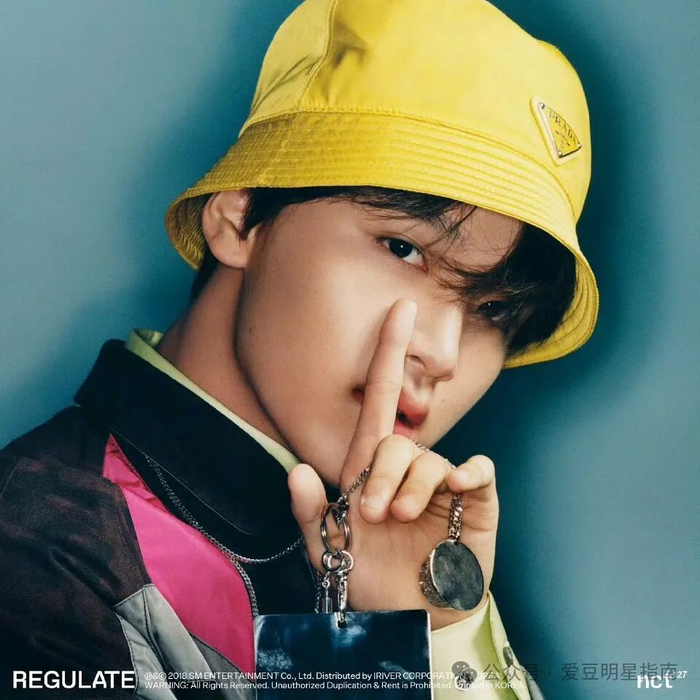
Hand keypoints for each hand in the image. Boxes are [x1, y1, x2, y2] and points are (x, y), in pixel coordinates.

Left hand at [288, 299, 498, 629]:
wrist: (410, 619)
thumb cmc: (368, 579)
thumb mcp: (327, 550)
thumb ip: (310, 513)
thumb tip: (295, 473)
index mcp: (370, 468)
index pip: (379, 397)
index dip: (388, 352)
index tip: (399, 308)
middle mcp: (406, 467)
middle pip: (396, 440)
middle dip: (382, 475)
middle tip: (373, 515)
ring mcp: (441, 482)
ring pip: (429, 461)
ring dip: (411, 491)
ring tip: (399, 522)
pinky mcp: (473, 501)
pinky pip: (475, 471)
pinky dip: (467, 475)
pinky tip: (458, 489)